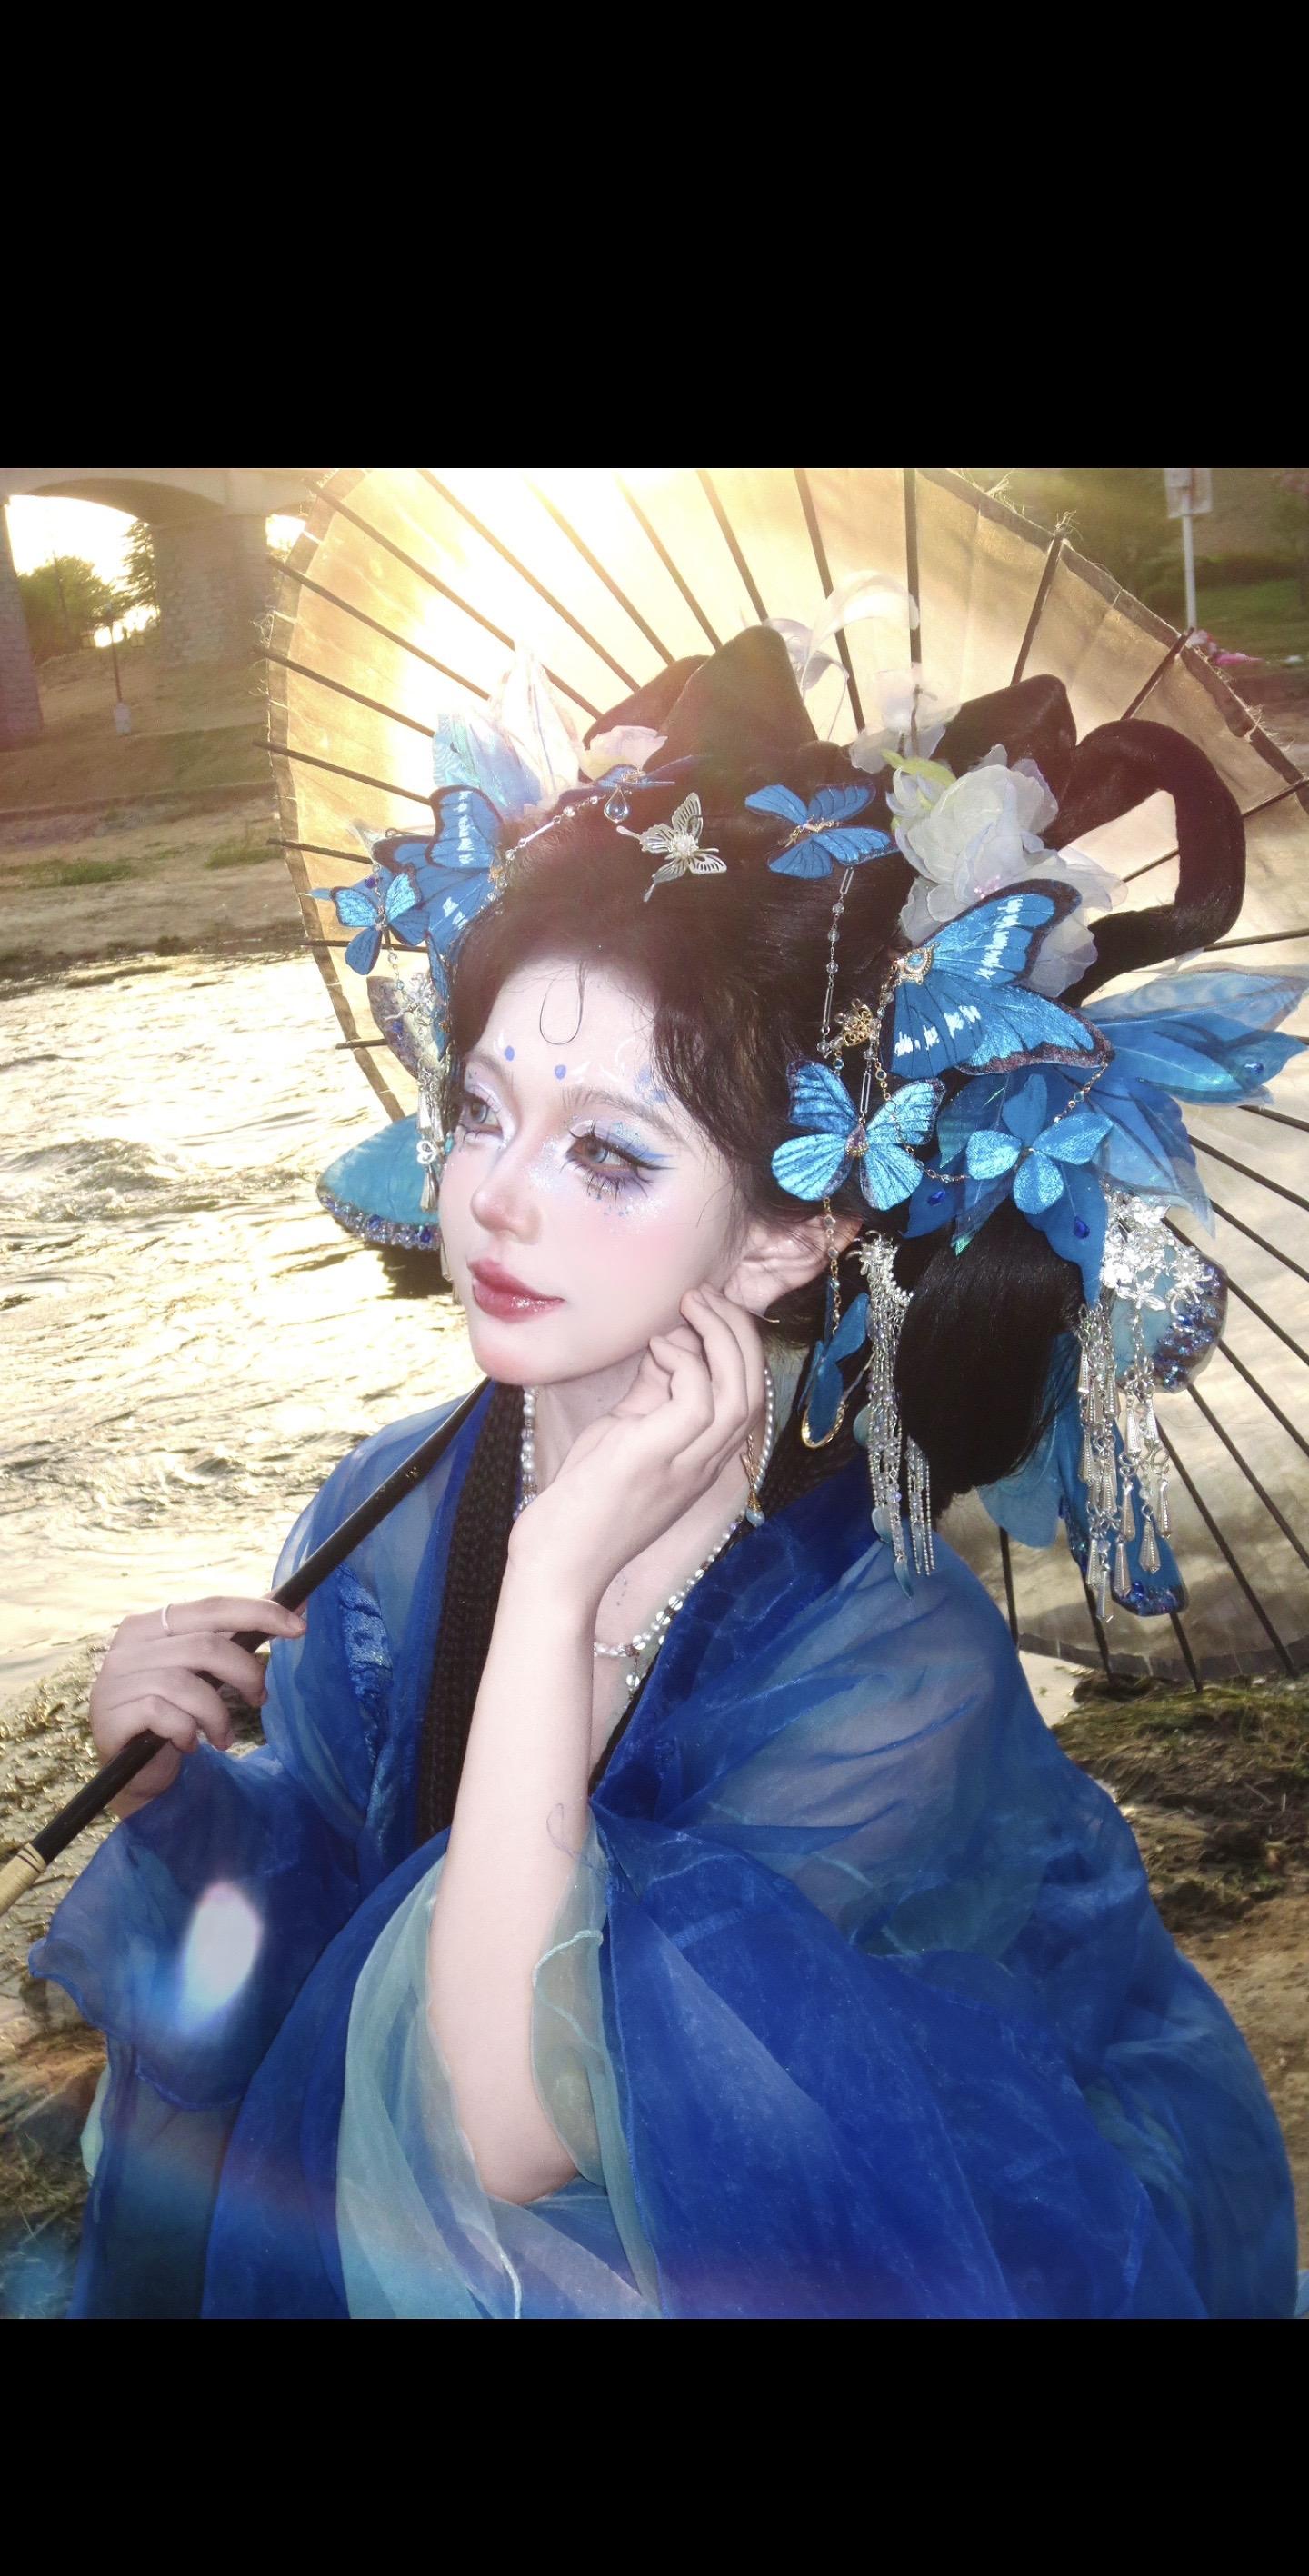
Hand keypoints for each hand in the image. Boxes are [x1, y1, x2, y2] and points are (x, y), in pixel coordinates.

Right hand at [88, 1594, 307, 1816]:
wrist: (132, 1770)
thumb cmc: (172, 1710)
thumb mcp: (203, 1669)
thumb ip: (235, 1634)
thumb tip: (291, 1601)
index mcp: (150, 1624)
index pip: (211, 1606)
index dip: (258, 1612)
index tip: (299, 1627)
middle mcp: (127, 1646)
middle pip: (205, 1645)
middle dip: (245, 1672)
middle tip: (259, 1697)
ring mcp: (115, 1680)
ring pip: (188, 1684)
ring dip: (218, 1714)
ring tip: (224, 1734)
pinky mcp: (111, 1716)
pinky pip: (166, 1715)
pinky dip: (188, 1731)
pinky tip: (189, 1743)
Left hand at [507, 1283, 767, 1610]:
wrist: (559, 1564)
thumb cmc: (585, 1502)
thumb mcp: (626, 1434)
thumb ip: (652, 1392)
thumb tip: (667, 1343)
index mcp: (705, 1459)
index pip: (749, 1397)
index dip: (739, 1346)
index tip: (706, 1312)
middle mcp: (707, 1464)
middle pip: (755, 1389)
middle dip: (739, 1332)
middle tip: (705, 1295)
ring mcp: (687, 1464)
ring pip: (739, 1393)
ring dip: (720, 1338)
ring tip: (690, 1305)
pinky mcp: (657, 1458)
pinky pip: (699, 1399)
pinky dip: (687, 1362)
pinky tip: (658, 1347)